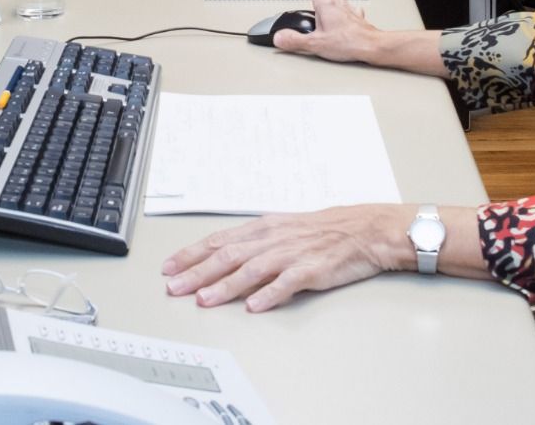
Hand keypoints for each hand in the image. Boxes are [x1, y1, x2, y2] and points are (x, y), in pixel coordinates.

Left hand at [162, 205, 409, 311]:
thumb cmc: (324, 230)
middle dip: (197, 272)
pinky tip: (254, 306)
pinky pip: (287, 282)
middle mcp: (273, 239)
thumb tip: (223, 258)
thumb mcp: (283, 228)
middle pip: (227, 255)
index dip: (191, 254)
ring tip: (204, 299)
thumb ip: (254, 244)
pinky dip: (269, 294)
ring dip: (225, 286)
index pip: (219, 240)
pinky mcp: (311, 269)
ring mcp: (292, 254)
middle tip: (174, 288)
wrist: (364, 229)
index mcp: (263, 228)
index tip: (169, 267)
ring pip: (251, 270)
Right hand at [268, 0, 381, 61]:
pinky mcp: (354, 15)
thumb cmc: (350, 42)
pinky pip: (343, 2)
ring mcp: (346, 7)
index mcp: (325, 4)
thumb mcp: (316, 44)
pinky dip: (335, 1)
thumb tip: (280, 37)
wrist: (371, 45)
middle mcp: (336, 2)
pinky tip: (337, 6)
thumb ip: (295, 40)